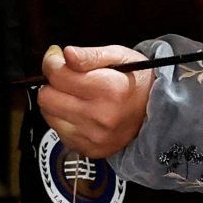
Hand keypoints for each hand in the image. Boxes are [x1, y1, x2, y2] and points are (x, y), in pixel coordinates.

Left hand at [37, 44, 151, 159]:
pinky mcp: (89, 149)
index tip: (57, 57)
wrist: (156, 113)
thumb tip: (64, 54)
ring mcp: (94, 137)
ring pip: (48, 115)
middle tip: (66, 78)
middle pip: (46, 98)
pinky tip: (79, 112)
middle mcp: (100, 117)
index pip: (57, 75)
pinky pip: (58, 132)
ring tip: (75, 96)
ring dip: (56, 102)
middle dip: (52, 83)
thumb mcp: (120, 56)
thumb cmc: (136, 80)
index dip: (52, 61)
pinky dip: (63, 119)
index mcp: (109, 89)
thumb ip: (90, 55)